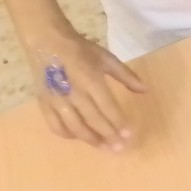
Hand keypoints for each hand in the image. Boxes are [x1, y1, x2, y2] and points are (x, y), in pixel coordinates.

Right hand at [28, 31, 147, 149]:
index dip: (118, 123)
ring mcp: (57, 100)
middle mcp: (74, 93)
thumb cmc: (81, 49)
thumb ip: (126, 76)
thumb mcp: (107, 58)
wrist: (47, 42)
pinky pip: (55, 125)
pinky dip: (67, 134)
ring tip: (103, 148)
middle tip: (119, 148)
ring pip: (74, 127)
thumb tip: (146, 91)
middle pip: (93, 120)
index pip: (108, 108)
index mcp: (91, 80)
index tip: (129, 135)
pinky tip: (78, 138)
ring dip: (90, 140)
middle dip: (108, 136)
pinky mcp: (44, 103)